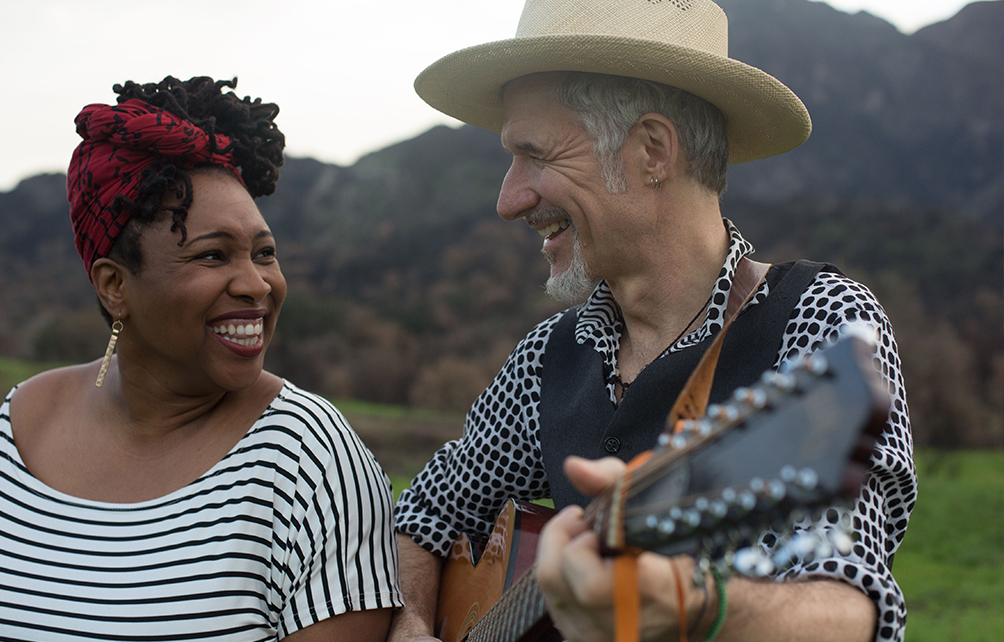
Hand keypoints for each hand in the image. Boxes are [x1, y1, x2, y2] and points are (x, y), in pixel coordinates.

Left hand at [535, 457, 707, 641]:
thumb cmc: (677, 551)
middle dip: (560, 541)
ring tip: (584, 545)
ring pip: (549, 593)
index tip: (590, 521)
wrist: (696, 608)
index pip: (587, 580)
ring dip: (560, 559)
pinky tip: (583, 569)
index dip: (579, 542)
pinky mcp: (584, 641)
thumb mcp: (653, 503)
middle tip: (580, 525)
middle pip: (554, 579)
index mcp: (644, 591)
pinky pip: (555, 607)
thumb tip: (574, 467)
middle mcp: (619, 623)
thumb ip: (612, 480)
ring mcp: (598, 637)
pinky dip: (562, 582)